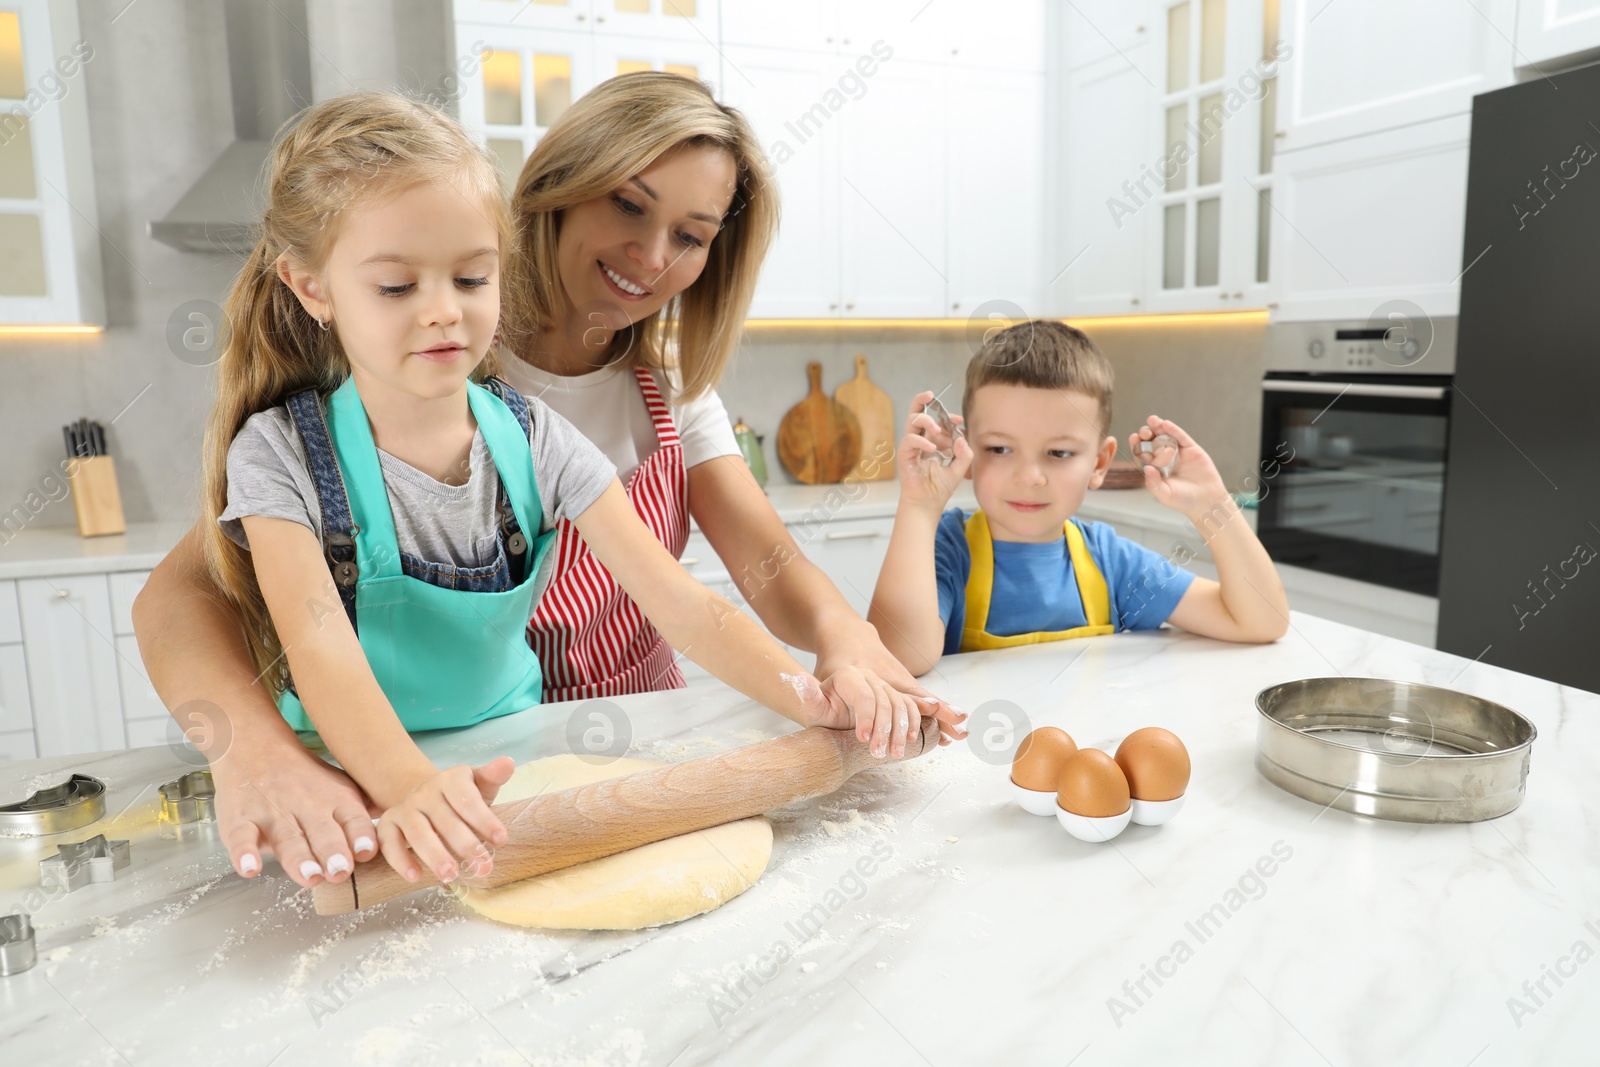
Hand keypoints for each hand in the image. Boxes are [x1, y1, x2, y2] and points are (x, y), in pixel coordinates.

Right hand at [215, 740, 380, 887]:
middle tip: (341, 871)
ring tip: (309, 875)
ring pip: (288, 838)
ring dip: (299, 858)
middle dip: (333, 851)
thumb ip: (368, 809)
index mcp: (336, 801)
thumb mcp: (342, 787)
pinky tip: (250, 868)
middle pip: (322, 831)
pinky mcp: (241, 820)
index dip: (361, 835)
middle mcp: (307, 807)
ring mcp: (274, 814)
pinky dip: (244, 853)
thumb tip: (406, 826)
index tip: (368, 851)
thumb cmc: (306, 778)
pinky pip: (241, 838)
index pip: (353, 820)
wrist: (255, 747)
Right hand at [376, 757, 514, 883]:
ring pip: (417, 832)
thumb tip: (508, 763)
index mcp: (451, 780)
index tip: (501, 840)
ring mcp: (405, 808)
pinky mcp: (388, 824)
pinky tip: (416, 876)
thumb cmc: (461, 797)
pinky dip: (400, 860)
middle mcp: (425, 792)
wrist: (425, 798)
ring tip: (451, 875)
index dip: (484, 820)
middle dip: (466, 845)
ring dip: (434, 855)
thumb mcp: (479, 784)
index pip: (467, 799)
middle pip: (445, 820)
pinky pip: (390, 843)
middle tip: (483, 867)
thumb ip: (493, 776)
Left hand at [786, 665, 928, 759]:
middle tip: (877, 753)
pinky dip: (913, 723)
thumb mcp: (814, 707)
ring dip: (901, 731)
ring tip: (895, 754)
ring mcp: (884, 687)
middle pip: (884, 703)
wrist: (834, 714)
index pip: (864, 695)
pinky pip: (910, 707)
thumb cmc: (823, 711)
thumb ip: (808, 695)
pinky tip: (910, 740)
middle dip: (883, 730)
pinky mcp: (895, 697)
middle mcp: (869, 677)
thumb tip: (797, 678)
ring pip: (900, 706)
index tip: (863, 738)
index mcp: (849, 676)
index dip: (866, 717)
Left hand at [814, 619, 968, 747]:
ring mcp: (900, 678)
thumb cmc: (834, 664)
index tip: (892, 735)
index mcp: (865, 676)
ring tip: (961, 732)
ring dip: (944, 715)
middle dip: (931, 716)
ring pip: (925, 699)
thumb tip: (794, 685)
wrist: (848, 635)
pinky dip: (942, 711)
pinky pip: (926, 700)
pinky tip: (957, 725)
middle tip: (952, 731)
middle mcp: (888, 676)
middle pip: (912, 698)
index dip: (882, 718)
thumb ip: (809, 690)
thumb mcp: (818, 678)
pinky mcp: (906, 683)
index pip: (878, 699)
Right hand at [897, 391, 972, 510]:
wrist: (928, 503)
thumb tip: (961, 437)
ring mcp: (912, 446)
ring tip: (938, 430)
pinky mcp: (905, 454)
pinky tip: (932, 448)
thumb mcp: (959, 469)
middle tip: (931, 395)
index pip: (938, 421)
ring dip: (926, 421)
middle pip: (916, 413)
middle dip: (922, 401)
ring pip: (912, 421)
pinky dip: (922, 441)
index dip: (948, 417)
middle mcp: (921, 440)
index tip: (960, 420)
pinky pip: (910, 440)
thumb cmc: (940, 487)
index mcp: (933, 441)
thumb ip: (964, 454)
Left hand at [1128, 416, 1231, 521]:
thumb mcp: (1165, 494)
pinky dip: (1174, 430)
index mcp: (1154, 468)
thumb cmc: (1183, 500)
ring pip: (1165, 436)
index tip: (1133, 438)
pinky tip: (1166, 424)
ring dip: (1158, 427)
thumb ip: (1154, 483)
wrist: (1206, 501)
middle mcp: (1164, 458)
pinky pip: (1181, 437)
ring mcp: (1177, 452)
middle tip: (1143, 431)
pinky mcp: (1191, 449)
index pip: (1142, 454)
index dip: (1137, 445)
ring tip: (1152, 420)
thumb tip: (1146, 468)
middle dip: (1146, 435)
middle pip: (1152, 442)